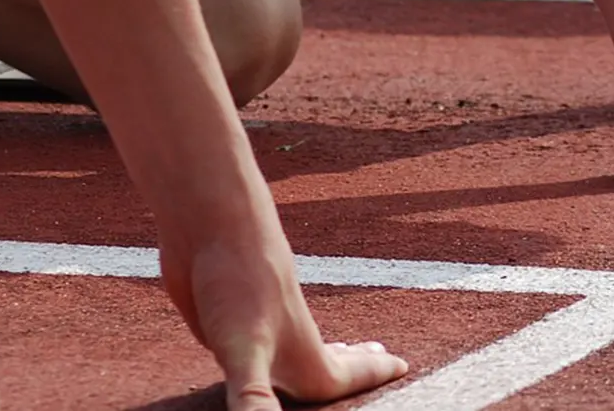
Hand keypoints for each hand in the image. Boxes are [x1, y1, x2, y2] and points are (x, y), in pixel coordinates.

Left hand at [163, 233, 408, 409]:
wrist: (209, 221)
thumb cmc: (238, 280)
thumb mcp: (244, 350)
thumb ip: (253, 400)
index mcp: (303, 359)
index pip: (344, 381)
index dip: (372, 377)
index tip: (404, 365)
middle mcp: (285, 345)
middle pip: (328, 366)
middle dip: (354, 367)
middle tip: (377, 356)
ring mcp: (256, 331)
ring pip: (291, 356)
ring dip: (314, 356)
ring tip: (334, 350)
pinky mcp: (223, 320)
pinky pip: (250, 347)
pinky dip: (262, 350)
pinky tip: (250, 343)